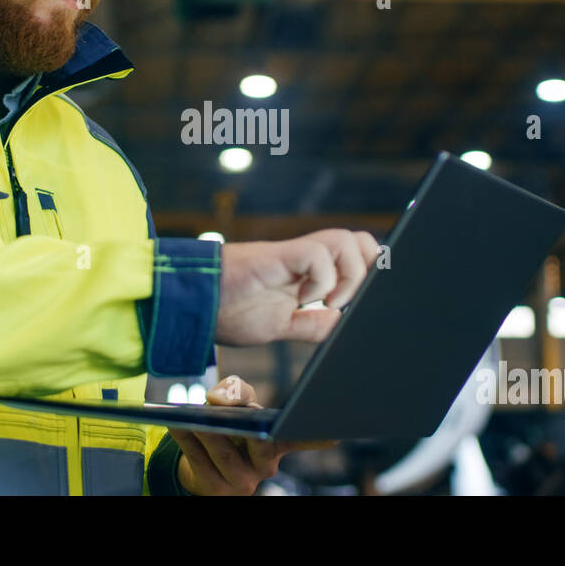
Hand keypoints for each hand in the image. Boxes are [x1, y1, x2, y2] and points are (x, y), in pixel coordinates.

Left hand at [170, 375, 337, 495]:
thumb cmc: (229, 430)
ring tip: (187, 415)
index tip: (334, 435)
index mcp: (278, 444)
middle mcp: (266, 466)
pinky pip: (200, 462)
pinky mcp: (216, 490)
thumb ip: (235, 392)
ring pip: (225, 454)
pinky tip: (175, 425)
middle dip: (244, 425)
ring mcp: (242, 482)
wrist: (203, 467)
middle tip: (225, 410)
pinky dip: (186, 440)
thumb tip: (220, 399)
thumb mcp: (236, 406)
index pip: (299, 438)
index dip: (315, 438)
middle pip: (260, 444)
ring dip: (205, 432)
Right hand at [216, 229, 378, 345]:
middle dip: (368, 270)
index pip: (355, 255)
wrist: (193, 304)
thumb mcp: (281, 325)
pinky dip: (322, 280)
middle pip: (358, 240)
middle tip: (348, 300)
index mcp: (308, 272)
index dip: (371, 271)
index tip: (364, 301)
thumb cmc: (228, 310)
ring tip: (329, 301)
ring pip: (343, 241)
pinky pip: (316, 255)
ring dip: (347, 276)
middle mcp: (305, 258)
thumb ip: (311, 324)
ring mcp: (291, 255)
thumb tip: (342, 325)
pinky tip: (304, 300)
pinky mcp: (277, 256)